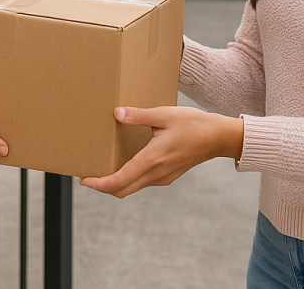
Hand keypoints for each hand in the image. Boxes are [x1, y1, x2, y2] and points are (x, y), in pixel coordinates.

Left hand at [80, 106, 242, 197]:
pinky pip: (143, 182)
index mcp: (151, 159)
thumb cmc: (193, 124)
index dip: (99, 184)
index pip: (119, 181)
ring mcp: (163, 177)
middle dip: (103, 186)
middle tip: (88, 176)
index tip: (84, 180)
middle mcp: (156, 173)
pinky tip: (124, 164)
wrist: (219, 138)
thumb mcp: (164, 115)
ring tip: (102, 169)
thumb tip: (116, 113)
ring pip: (132, 188)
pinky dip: (128, 179)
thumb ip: (138, 115)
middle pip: (122, 190)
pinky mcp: (168, 175)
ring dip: (116, 183)